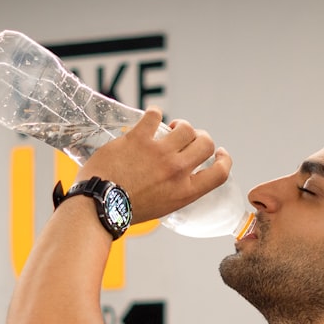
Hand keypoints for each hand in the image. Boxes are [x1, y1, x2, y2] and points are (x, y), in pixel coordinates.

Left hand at [78, 107, 232, 223]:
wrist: (99, 205)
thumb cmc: (126, 210)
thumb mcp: (163, 207)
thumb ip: (176, 190)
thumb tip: (178, 177)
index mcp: (184, 191)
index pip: (220, 172)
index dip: (224, 159)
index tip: (219, 153)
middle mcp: (177, 170)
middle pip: (206, 143)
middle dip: (201, 138)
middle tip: (190, 139)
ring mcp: (158, 153)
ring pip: (185, 127)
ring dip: (180, 126)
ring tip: (170, 129)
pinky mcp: (139, 139)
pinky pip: (155, 115)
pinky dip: (155, 113)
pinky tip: (151, 117)